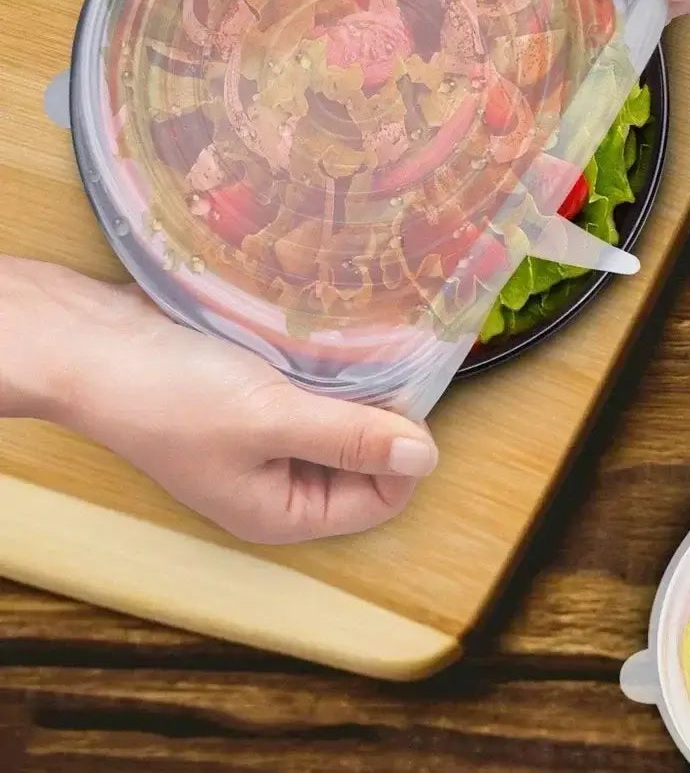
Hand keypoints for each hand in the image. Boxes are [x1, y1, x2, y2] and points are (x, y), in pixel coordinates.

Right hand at [1, 257, 437, 543]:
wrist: (94, 345)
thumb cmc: (175, 394)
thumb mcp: (272, 419)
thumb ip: (350, 438)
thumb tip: (427, 458)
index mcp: (284, 512)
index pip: (380, 499)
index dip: (401, 454)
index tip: (402, 397)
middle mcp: (281, 486)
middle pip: (366, 464)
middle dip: (382, 421)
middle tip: (386, 366)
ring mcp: (269, 444)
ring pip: (344, 426)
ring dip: (360, 393)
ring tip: (365, 352)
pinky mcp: (260, 403)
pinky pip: (318, 397)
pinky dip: (332, 376)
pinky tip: (336, 344)